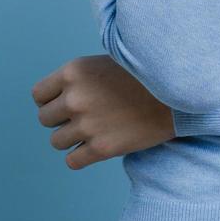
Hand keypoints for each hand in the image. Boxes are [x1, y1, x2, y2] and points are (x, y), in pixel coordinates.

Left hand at [31, 55, 176, 169]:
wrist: (180, 91)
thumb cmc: (146, 74)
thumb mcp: (109, 59)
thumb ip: (81, 77)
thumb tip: (60, 96)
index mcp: (73, 71)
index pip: (39, 95)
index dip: (52, 99)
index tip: (68, 101)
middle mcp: (75, 97)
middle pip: (45, 119)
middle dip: (62, 119)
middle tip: (85, 115)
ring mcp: (87, 124)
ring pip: (57, 142)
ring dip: (72, 138)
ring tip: (94, 129)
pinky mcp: (102, 148)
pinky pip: (72, 161)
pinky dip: (82, 156)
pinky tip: (98, 145)